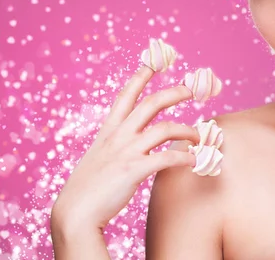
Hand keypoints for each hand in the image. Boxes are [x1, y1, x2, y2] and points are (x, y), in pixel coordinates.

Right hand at [51, 65, 199, 235]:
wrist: (74, 213)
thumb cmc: (87, 189)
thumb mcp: (98, 159)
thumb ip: (115, 148)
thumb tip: (130, 147)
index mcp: (108, 131)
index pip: (125, 95)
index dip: (140, 76)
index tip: (153, 62)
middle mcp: (118, 136)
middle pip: (151, 103)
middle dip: (174, 92)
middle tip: (191, 90)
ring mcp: (126, 152)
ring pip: (165, 128)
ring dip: (187, 130)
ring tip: (200, 136)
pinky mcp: (134, 170)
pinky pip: (167, 158)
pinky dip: (185, 157)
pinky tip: (194, 161)